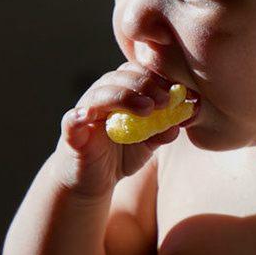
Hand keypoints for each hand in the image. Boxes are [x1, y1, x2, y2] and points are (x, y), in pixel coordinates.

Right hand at [59, 64, 190, 195]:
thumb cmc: (120, 156)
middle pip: (121, 77)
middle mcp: (102, 95)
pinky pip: (73, 119)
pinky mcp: (72, 132)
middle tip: (165, 100)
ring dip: (124, 97)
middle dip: (145, 84)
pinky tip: (90, 115)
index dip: (158, 78)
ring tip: (147, 109)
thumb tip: (183, 117)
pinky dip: (80, 115)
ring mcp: (85, 112)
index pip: (137, 72)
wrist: (94, 182)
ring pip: (101, 93)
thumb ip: (163, 130)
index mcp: (121, 92)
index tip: (178, 92)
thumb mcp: (148, 144)